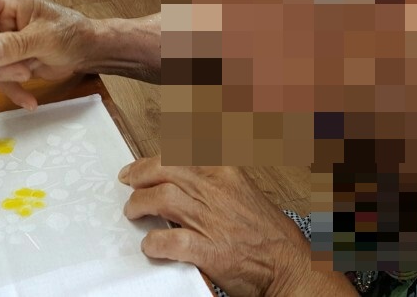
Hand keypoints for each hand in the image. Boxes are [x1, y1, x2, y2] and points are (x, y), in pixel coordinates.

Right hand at [0, 0, 94, 110]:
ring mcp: (5, 43)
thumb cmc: (71, 33)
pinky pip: (2, 79)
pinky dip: (14, 91)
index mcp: (9, 3)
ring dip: (7, 76)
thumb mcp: (45, 37)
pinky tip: (29, 100)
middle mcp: (3, 21)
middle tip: (19, 70)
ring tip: (29, 74)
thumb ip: (16, 44)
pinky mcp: (11, 62)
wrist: (87, 51)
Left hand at [118, 157, 356, 296]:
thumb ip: (213, 181)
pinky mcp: (207, 249)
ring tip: (133, 212)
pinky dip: (153, 242)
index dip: (154, 158)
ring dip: (139, 205)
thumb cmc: (267, 234)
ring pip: (160, 199)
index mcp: (225, 173)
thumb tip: (181, 179)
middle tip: (128, 183)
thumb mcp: (242, 190)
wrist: (289, 266)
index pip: (182, 151)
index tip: (141, 165)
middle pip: (164, 169)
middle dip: (139, 174)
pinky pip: (168, 240)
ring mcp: (210, 219)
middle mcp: (216, 190)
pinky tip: (150, 245)